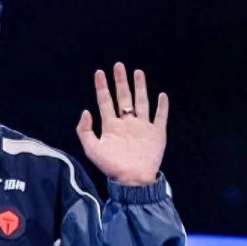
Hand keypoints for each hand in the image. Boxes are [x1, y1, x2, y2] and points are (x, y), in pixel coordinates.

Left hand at [76, 62, 167, 185]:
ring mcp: (142, 127)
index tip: (99, 73)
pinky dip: (162, 106)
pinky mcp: (156, 133)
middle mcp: (126, 123)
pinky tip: (161, 95)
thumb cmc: (111, 167)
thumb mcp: (92, 149)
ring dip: (140, 87)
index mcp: (111, 126)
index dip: (102, 87)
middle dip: (121, 81)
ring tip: (137, 72)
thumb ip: (85, 131)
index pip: (105, 101)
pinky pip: (160, 116)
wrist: (133, 180)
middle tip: (119, 65)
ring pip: (141, 102)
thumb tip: (86, 111)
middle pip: (123, 97)